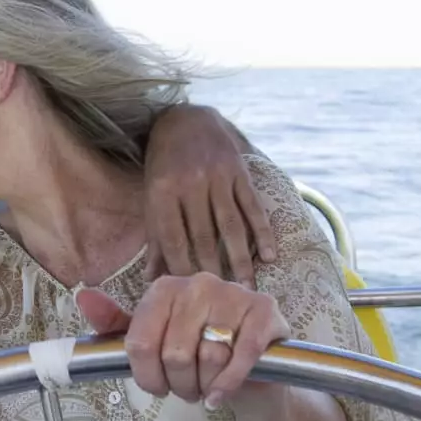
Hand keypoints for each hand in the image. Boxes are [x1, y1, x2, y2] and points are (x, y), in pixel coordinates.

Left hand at [77, 272, 290, 406]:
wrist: (252, 371)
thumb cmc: (197, 353)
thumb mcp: (153, 342)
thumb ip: (116, 325)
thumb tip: (83, 295)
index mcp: (165, 288)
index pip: (140, 343)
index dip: (147, 376)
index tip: (157, 386)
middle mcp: (200, 282)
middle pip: (175, 354)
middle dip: (179, 384)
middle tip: (188, 387)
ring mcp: (235, 294)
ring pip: (209, 357)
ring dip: (205, 386)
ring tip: (208, 385)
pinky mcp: (266, 312)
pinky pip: (241, 356)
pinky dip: (229, 384)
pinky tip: (222, 395)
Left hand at [143, 105, 273, 287]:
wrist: (184, 118)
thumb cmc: (163, 166)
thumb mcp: (152, 198)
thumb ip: (155, 239)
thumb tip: (150, 281)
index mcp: (162, 192)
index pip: (173, 238)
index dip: (181, 269)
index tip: (191, 297)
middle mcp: (190, 184)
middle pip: (203, 236)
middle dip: (213, 271)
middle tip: (223, 302)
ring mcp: (217, 176)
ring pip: (230, 225)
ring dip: (240, 259)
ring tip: (247, 288)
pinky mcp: (239, 171)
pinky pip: (252, 206)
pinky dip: (262, 231)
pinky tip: (270, 256)